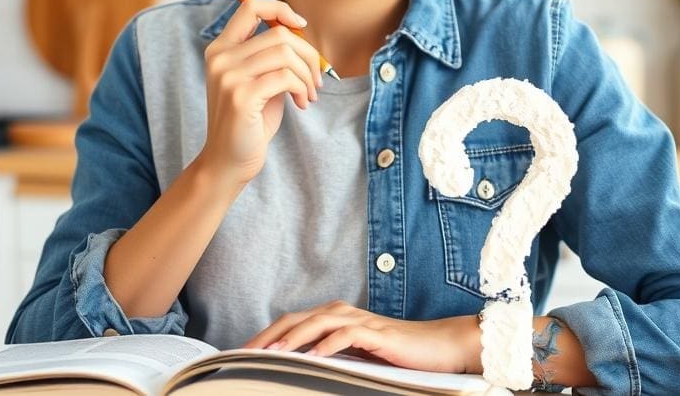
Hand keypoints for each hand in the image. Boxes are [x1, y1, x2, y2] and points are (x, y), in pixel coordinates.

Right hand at [199, 0, 322, 186]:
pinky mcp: (241, 96)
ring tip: (309, 93)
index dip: (280, 9)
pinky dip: (302, 88)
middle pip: (278, 32)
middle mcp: (220, 57)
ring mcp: (228, 76)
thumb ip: (271, 54)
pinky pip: (286, 77)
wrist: (228, 162)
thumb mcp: (259, 80)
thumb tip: (300, 30)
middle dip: (307, 54)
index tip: (301, 26)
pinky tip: (302, 103)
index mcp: (221, 48)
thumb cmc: (249, 120)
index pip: (250, 6)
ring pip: (285, 53)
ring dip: (307, 74)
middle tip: (316, 78)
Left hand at [242, 301, 481, 374]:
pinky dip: (327, 344)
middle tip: (245, 352)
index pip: (292, 322)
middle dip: (269, 335)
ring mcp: (359, 320)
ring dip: (292, 338)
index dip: (267, 334)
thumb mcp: (355, 355)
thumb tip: (298, 366)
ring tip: (271, 354)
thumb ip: (329, 354)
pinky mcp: (376, 333)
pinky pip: (347, 335)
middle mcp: (342, 312)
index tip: (244, 352)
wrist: (435, 346)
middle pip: (297, 319)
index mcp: (334, 315)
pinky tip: (314, 357)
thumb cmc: (394, 353)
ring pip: (317, 323)